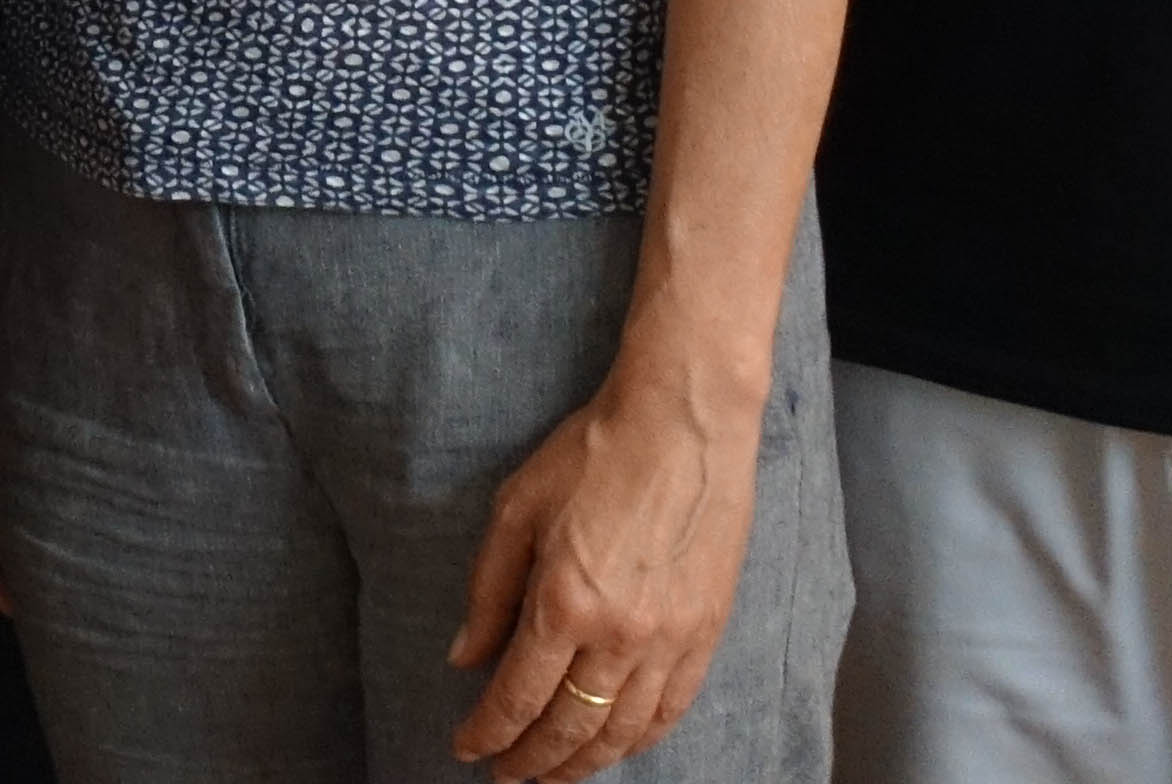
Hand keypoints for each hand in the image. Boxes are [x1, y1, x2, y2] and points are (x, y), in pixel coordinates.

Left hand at [445, 358, 763, 774]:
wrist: (683, 423)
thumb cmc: (592, 453)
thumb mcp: (515, 509)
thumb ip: (488, 592)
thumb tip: (465, 660)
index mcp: (564, 602)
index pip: (518, 696)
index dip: (488, 733)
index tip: (466, 749)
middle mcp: (620, 633)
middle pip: (570, 727)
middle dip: (532, 761)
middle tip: (506, 775)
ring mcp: (670, 638)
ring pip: (624, 730)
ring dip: (584, 762)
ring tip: (554, 773)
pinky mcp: (706, 632)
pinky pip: (671, 709)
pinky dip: (639, 739)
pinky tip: (616, 746)